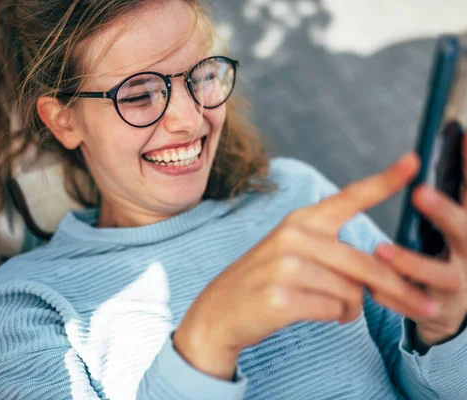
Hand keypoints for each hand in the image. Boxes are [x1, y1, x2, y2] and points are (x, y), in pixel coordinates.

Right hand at [173, 153, 436, 379]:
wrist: (219, 311)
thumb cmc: (265, 281)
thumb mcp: (294, 254)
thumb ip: (335, 255)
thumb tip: (386, 276)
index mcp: (300, 221)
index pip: (348, 198)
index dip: (384, 180)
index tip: (413, 160)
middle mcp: (293, 237)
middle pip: (366, 263)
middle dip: (394, 289)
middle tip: (418, 305)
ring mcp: (285, 266)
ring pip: (352, 291)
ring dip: (353, 307)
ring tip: (336, 309)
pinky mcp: (282, 297)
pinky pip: (335, 310)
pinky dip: (335, 317)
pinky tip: (316, 313)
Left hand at [374, 138, 466, 345]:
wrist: (452, 308)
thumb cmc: (446, 253)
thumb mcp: (452, 223)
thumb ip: (450, 192)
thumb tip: (455, 138)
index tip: (462, 136)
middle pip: (466, 231)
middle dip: (445, 212)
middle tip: (420, 192)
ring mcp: (458, 285)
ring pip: (440, 275)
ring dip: (411, 262)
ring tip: (380, 250)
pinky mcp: (438, 310)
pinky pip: (415, 304)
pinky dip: (394, 297)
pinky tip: (372, 289)